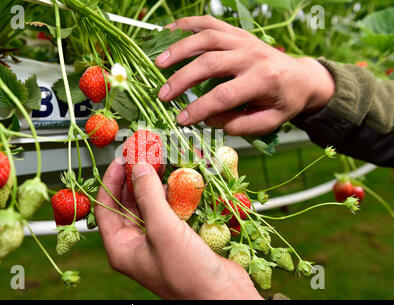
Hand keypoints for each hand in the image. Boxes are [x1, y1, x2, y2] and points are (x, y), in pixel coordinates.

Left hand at [95, 159, 261, 299]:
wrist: (223, 296)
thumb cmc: (188, 273)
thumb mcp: (163, 230)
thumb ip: (149, 196)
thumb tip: (138, 167)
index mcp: (122, 248)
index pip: (105, 208)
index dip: (110, 181)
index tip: (120, 159)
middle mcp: (136, 244)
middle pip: (127, 204)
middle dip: (133, 179)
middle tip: (141, 155)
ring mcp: (156, 241)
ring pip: (148, 206)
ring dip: (153, 184)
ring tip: (158, 162)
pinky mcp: (176, 238)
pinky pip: (167, 211)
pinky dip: (170, 195)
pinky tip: (176, 181)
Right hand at [156, 16, 334, 135]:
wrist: (302, 76)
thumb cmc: (285, 102)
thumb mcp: (270, 122)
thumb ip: (241, 125)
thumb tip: (210, 120)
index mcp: (264, 80)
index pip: (225, 94)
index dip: (200, 108)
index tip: (181, 119)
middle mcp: (253, 55)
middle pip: (211, 62)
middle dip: (183, 79)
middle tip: (163, 94)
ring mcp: (244, 40)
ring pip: (207, 37)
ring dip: (180, 49)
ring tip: (158, 63)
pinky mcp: (237, 32)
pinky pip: (209, 23)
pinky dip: (187, 25)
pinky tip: (168, 33)